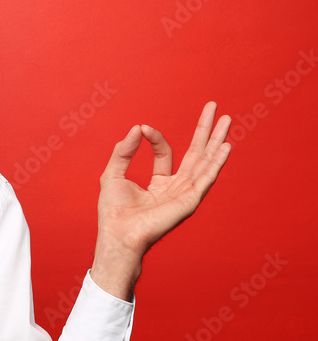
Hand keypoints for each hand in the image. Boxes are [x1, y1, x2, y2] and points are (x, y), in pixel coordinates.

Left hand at [90, 102, 230, 299]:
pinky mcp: (190, 200)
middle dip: (205, 130)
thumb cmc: (113, 211)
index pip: (166, 153)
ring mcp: (185, 194)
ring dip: (216, 140)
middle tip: (215, 107)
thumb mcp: (113, 173)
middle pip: (195, 153)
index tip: (142, 128)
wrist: (118, 233)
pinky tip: (226, 146)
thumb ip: (124, 150)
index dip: (156, 138)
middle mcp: (176, 187)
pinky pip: (206, 178)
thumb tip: (137, 127)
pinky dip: (217, 162)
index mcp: (159, 183)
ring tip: (227, 119)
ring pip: (205, 161)